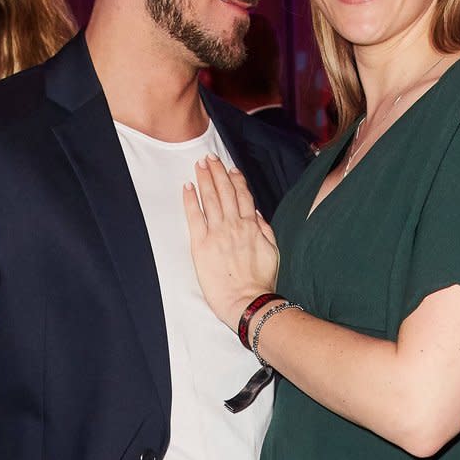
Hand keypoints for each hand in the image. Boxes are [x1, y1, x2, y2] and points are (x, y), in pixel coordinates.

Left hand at [183, 154, 278, 326]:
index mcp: (252, 226)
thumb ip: (265, 230)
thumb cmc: (262, 281)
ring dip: (204, 179)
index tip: (229, 168)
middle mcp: (234, 225)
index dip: (235, 179)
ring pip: (210, 199)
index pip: (242, 196)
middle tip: (209, 158)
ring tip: (199, 165)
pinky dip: (190, 200)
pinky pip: (194, 217)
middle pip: (224, 191)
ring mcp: (217, 233)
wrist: (248, 301)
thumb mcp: (272, 251)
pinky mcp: (201, 244)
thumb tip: (257, 214)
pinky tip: (187, 187)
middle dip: (217, 172)